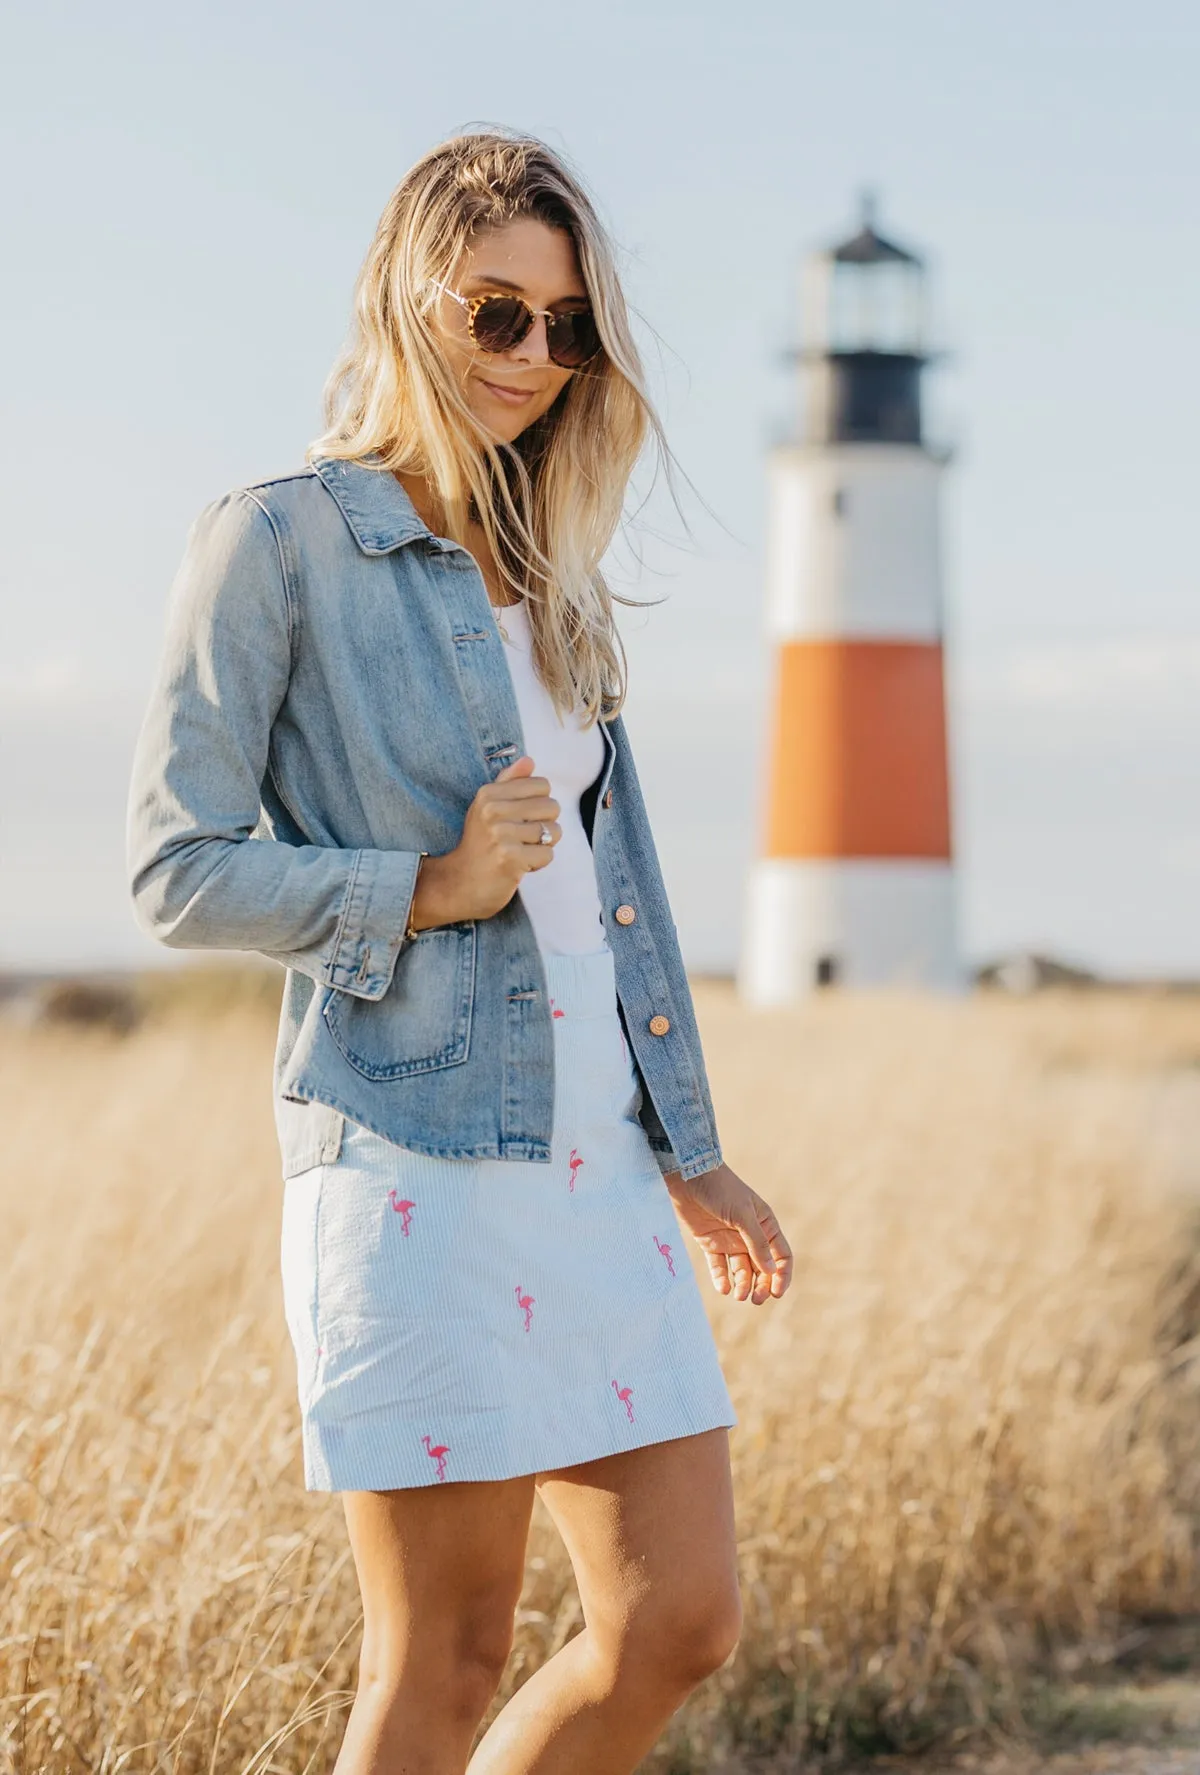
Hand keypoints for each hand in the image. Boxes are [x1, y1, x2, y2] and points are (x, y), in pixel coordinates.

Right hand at [409, 756, 559, 927]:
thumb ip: (508, 782)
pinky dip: (538, 864)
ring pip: (553, 832)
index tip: (518, 820)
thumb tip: (529, 760)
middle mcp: (493, 810)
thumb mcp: (487, 808)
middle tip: (520, 840)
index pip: (542, 785)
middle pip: (552, 807)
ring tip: (519, 852)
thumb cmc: (479, 845)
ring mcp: (501, 834)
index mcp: (489, 793)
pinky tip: (519, 866)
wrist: (459, 884)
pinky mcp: (510, 858)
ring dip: (542, 846)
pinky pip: (548, 854)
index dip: (538, 805)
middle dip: (544, 826)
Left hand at [665, 1163, 792, 1304]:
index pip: (780, 1255)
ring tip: (738, 1295)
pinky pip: (719, 1266)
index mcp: (765, 1224)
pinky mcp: (711, 1243)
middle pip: (762, 1267)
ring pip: (741, 1270)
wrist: (688, 1175)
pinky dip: (722, 1279)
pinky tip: (723, 1288)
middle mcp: (750, 1234)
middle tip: (754, 1300)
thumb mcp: (742, 1214)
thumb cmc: (720, 1189)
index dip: (782, 1275)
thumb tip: (770, 1272)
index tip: (776, 1293)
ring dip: (742, 1284)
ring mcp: (730, 1239)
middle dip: (761, 1285)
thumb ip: (756, 1243)